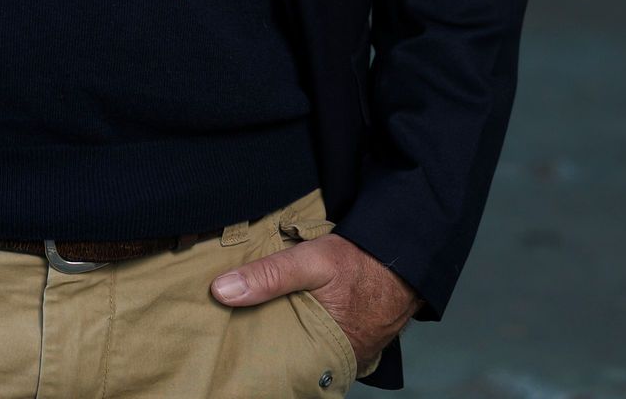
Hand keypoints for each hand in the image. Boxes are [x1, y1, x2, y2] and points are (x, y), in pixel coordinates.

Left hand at [209, 231, 420, 372]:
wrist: (403, 255)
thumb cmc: (359, 261)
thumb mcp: (310, 261)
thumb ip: (268, 276)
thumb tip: (221, 291)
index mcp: (327, 353)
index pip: (284, 371)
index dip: (259, 361)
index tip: (233, 350)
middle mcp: (342, 362)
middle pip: (296, 362)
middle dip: (272, 350)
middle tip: (243, 335)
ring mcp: (352, 354)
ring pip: (310, 354)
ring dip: (291, 341)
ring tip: (261, 325)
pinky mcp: (357, 341)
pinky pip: (325, 344)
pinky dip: (309, 334)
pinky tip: (292, 318)